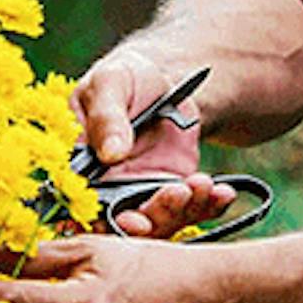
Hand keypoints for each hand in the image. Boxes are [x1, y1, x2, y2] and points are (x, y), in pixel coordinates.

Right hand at [73, 48, 234, 238]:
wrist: (161, 78)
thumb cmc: (123, 79)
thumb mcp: (109, 84)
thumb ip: (106, 117)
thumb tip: (110, 153)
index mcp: (81, 168)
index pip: (86, 208)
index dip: (105, 224)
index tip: (133, 221)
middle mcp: (109, 189)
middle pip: (126, 222)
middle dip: (153, 220)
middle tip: (175, 196)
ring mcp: (143, 193)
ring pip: (162, 219)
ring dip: (184, 208)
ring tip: (201, 184)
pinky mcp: (174, 190)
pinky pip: (191, 207)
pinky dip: (208, 205)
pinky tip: (222, 193)